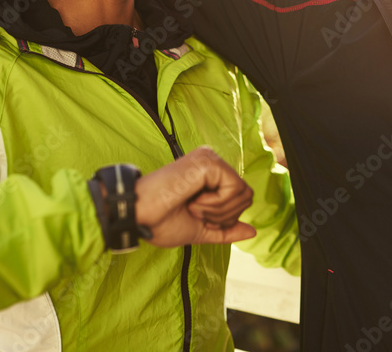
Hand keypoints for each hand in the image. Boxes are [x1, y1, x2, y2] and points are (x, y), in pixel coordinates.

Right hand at [134, 147, 255, 246]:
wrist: (138, 216)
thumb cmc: (160, 221)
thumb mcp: (200, 229)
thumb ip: (226, 230)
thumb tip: (253, 232)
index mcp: (209, 175)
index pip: (241, 198)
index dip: (224, 218)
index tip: (196, 217)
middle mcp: (212, 162)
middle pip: (247, 196)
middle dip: (224, 216)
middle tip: (194, 212)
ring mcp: (211, 159)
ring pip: (244, 193)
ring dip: (218, 211)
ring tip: (192, 206)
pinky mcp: (210, 162)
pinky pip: (235, 189)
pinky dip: (216, 205)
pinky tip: (193, 200)